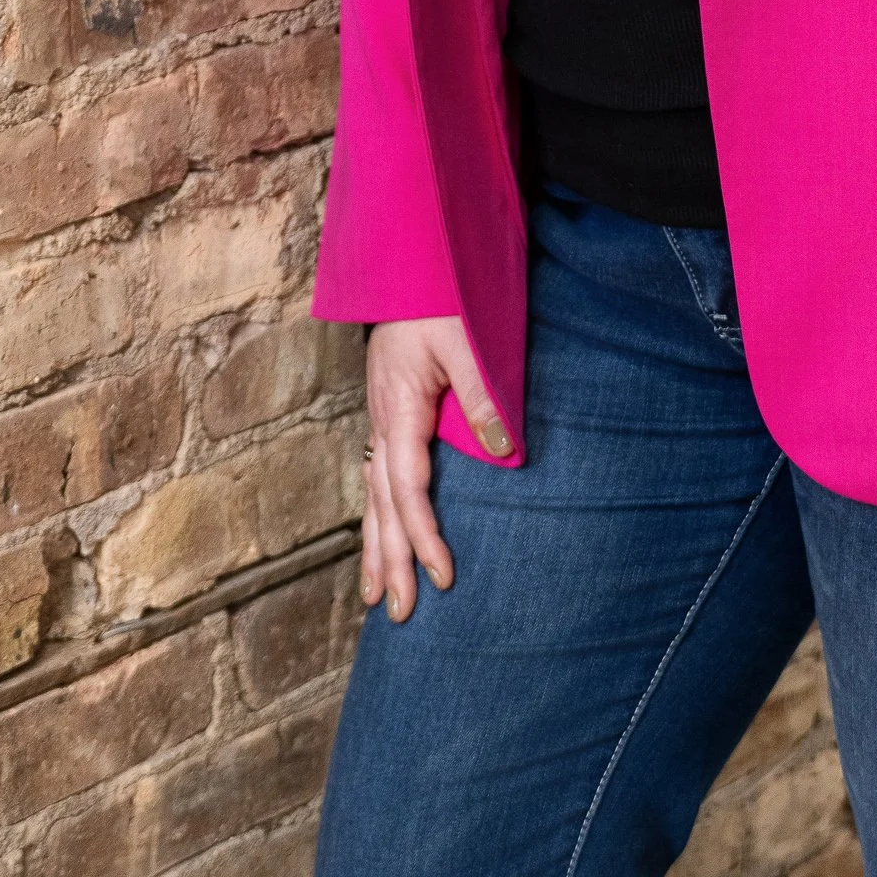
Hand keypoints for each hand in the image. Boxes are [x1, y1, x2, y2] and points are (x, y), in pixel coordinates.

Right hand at [360, 317, 511, 622]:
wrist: (407, 263)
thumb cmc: (440, 296)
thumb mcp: (466, 340)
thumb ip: (483, 393)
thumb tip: (503, 449)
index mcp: (398, 408)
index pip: (408, 486)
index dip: (423, 534)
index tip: (441, 574)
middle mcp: (382, 420)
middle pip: (382, 504)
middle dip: (392, 560)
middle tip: (400, 613)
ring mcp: (380, 419)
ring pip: (373, 497)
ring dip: (376, 547)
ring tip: (377, 597)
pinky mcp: (388, 415)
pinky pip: (377, 479)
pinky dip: (377, 517)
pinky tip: (380, 541)